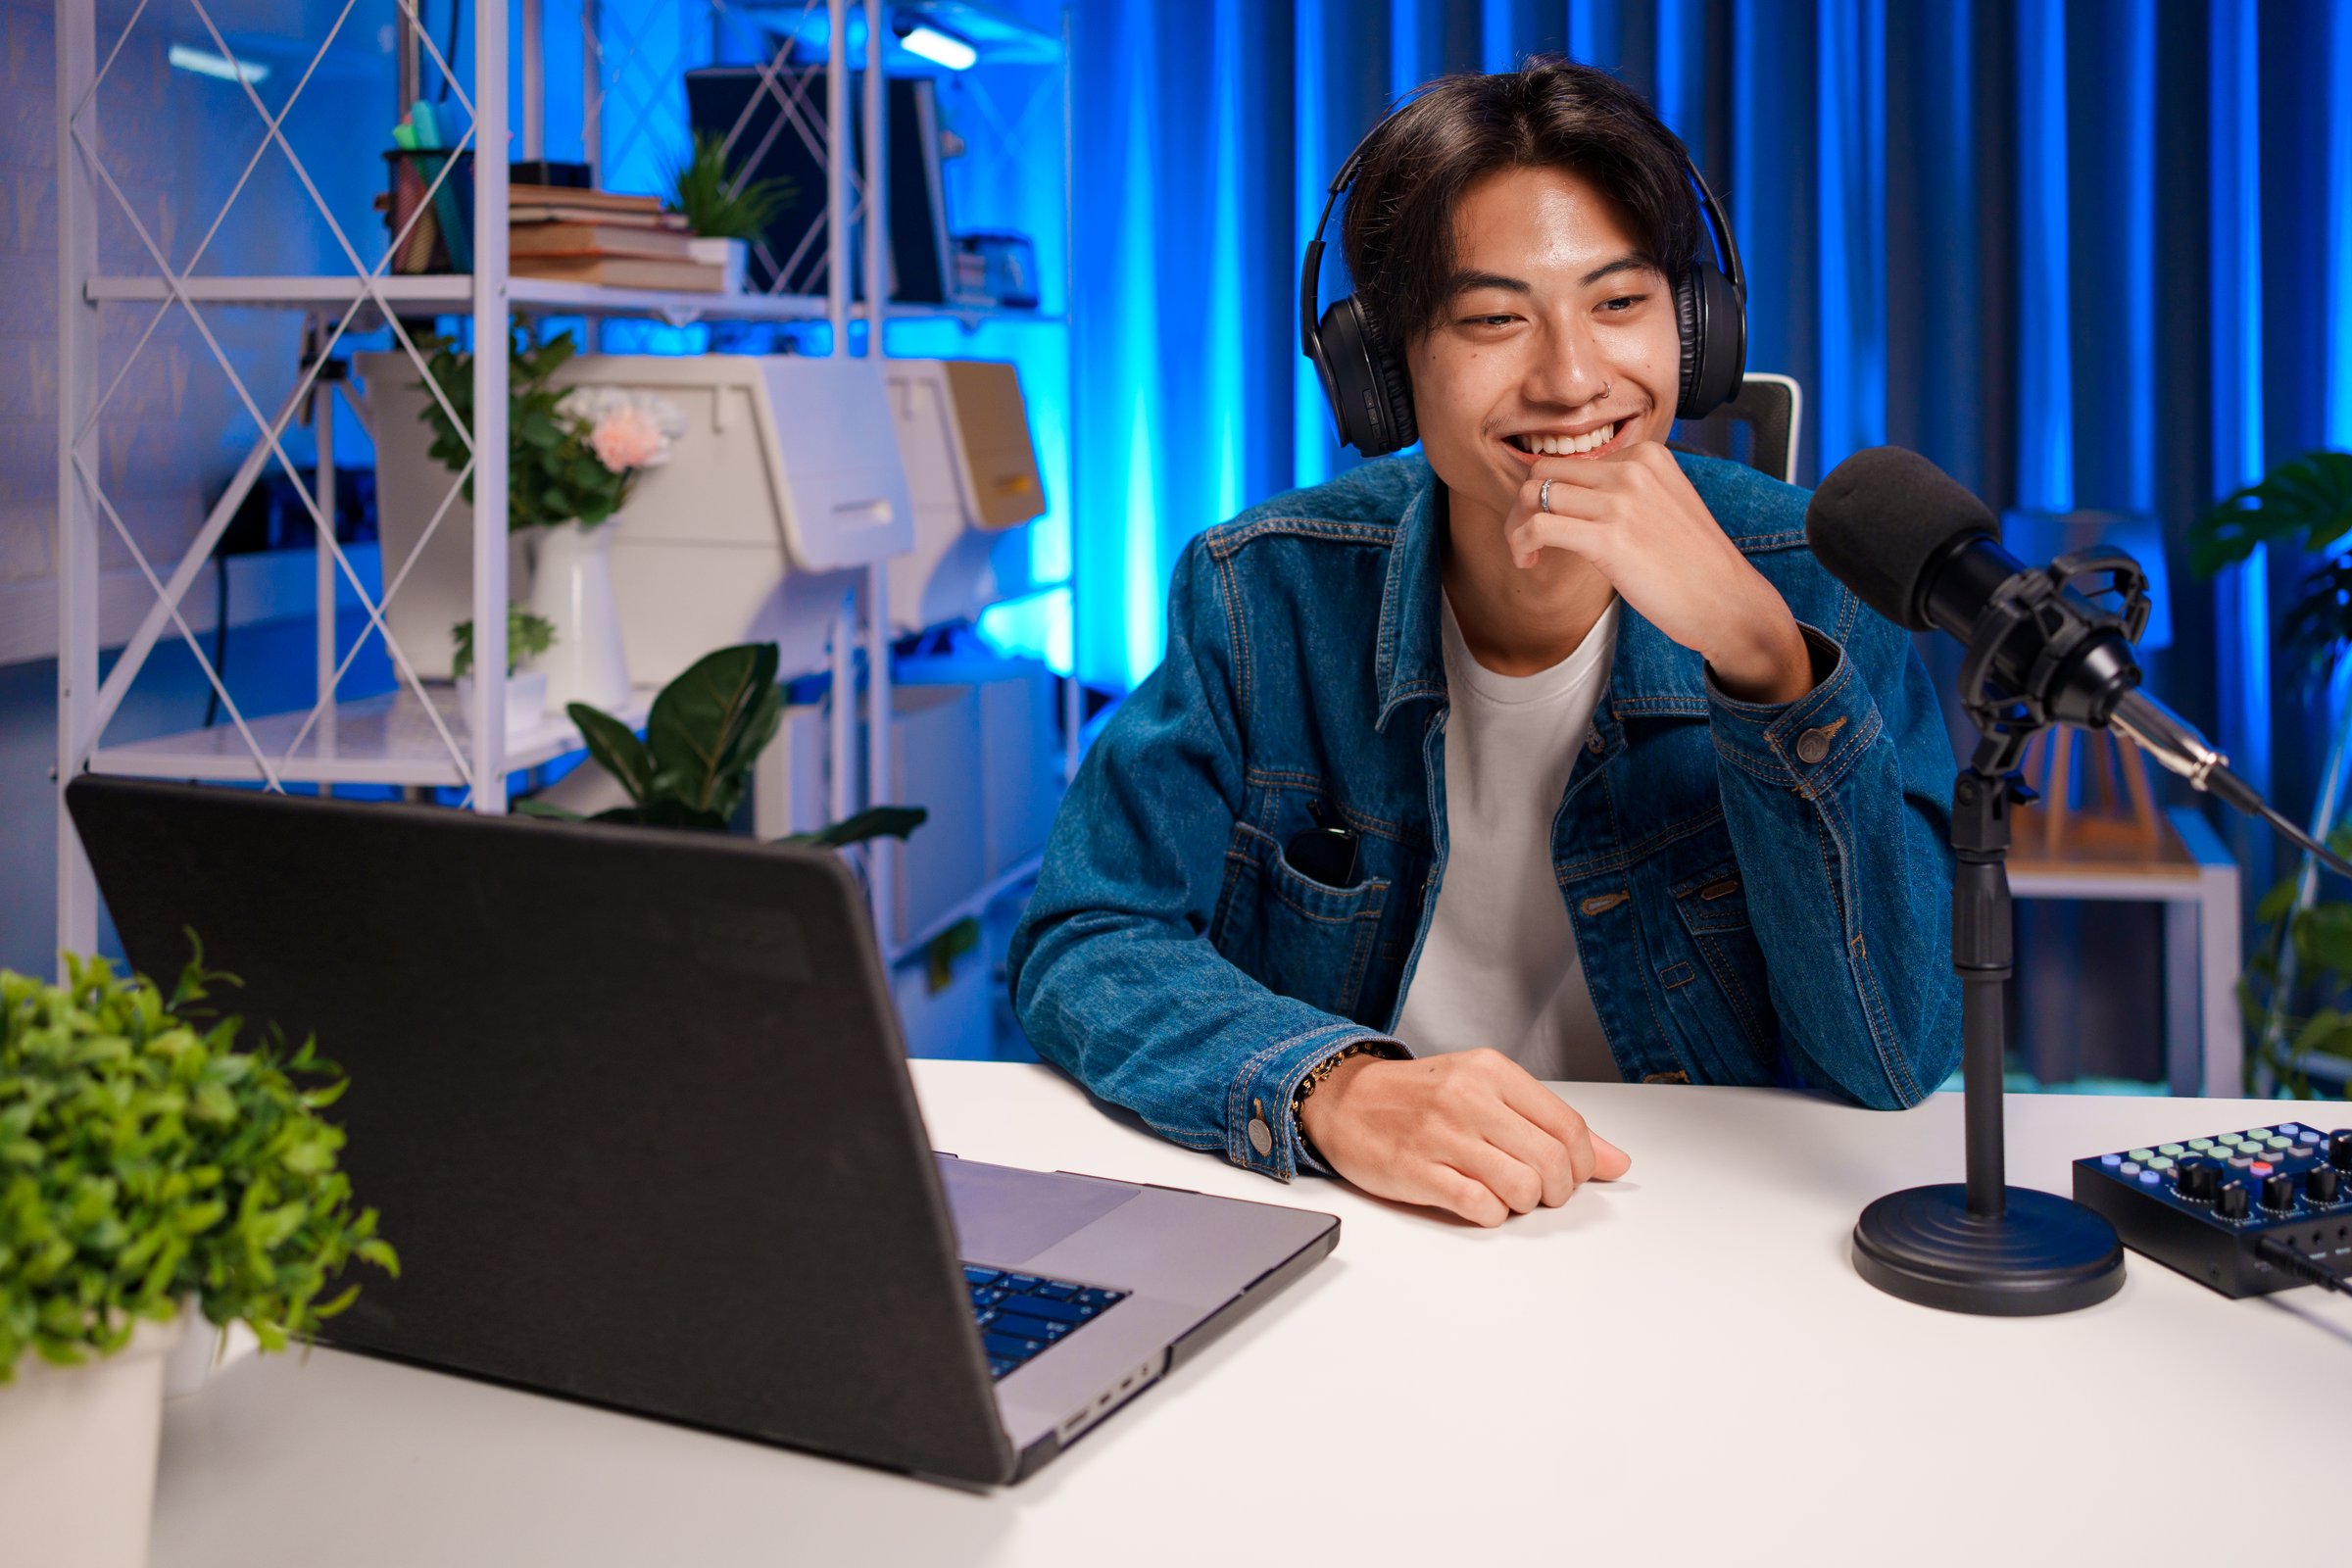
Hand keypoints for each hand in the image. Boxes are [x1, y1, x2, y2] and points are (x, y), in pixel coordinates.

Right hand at [1297, 1048, 1630, 1226]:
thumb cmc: (1419, 1098)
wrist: (1344, 1101)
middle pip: (1551, 1163)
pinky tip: (1478, 1202)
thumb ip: (1549, 1123)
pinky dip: (1491, 1215)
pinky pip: (1482, 1208)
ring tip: (1506, 1195)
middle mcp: (1469, 1099)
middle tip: (1540, 1192)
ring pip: (1523, 1188)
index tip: (1569, 1173)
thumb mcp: (1486, 1090)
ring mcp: (1442, 1136)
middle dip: (1557, 1191)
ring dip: (1523, 1204)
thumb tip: (1615, 1161)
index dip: (1581, 1163)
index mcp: (1491, 1072)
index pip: (1568, 1126)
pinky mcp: (1418, 1172)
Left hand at [1508, 442, 1812, 703]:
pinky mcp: (1610, 537)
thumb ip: (1624, 492)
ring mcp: (1622, 500)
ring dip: (1517, 526)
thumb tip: (1568, 495)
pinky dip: (1521, 543)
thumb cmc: (1694, 566)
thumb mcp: (1663, 506)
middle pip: (1545, 470)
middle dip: (1523, 505)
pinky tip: (1529, 562)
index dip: (1547, 492)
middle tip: (1525, 538)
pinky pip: (1539, 526)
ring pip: (1534, 494)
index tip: (1546, 523)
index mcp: (1647, 456)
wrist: (1728, 601)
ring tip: (1525, 553)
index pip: (1570, 460)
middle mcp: (1633, 469)